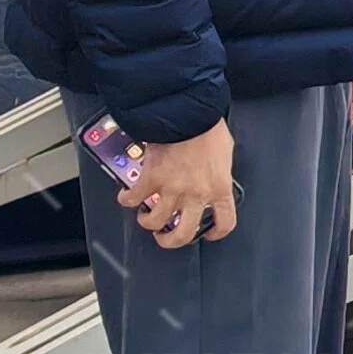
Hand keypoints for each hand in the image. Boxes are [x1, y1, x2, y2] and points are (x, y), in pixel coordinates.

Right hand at [128, 122, 236, 248]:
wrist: (187, 113)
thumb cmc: (207, 127)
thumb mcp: (225, 151)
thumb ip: (219, 169)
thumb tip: (214, 174)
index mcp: (219, 188)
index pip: (225, 222)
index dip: (217, 233)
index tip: (209, 234)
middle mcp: (196, 194)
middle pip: (183, 234)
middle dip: (171, 240)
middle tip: (166, 236)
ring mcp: (171, 189)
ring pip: (154, 222)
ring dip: (148, 221)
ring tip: (146, 216)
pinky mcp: (150, 179)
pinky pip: (133, 200)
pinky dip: (127, 200)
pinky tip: (127, 197)